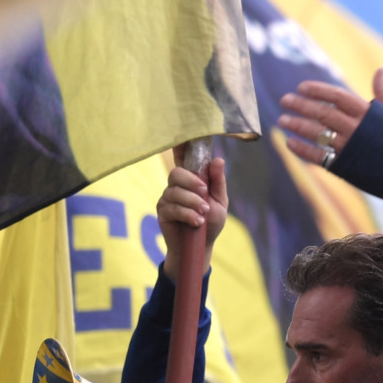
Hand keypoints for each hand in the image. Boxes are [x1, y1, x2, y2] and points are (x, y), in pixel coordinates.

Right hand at [158, 151, 227, 283]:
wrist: (201, 246)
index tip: (182, 136)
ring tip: (203, 213)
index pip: (183, 158)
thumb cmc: (211, 221)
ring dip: (192, 202)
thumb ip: (217, 181)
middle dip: (191, 182)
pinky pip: (171, 208)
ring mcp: (167, 198)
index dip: (180, 146)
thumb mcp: (219, 201)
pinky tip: (196, 221)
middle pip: (176, 173)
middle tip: (204, 193)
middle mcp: (177, 186)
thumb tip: (218, 159)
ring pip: (175, 192)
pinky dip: (187, 214)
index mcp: (192, 179)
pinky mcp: (162, 212)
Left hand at [279, 68, 382, 165]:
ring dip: (297, 125)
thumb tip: (381, 69)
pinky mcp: (345, 166)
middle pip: (323, 113)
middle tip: (285, 100)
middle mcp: (356, 128)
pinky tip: (290, 143)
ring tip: (282, 120)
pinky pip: (318, 156)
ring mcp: (349, 148)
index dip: (318, 91)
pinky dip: (303, 149)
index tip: (301, 87)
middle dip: (301, 105)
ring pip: (317, 133)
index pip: (337, 96)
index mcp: (369, 113)